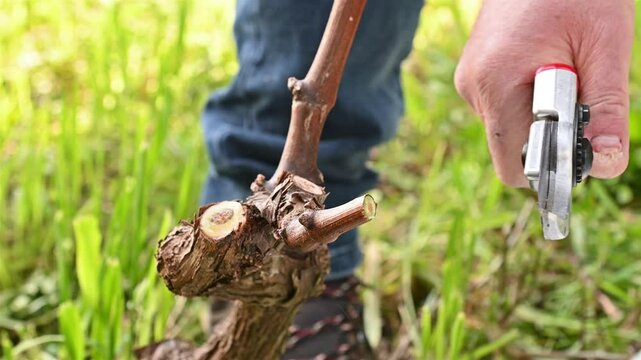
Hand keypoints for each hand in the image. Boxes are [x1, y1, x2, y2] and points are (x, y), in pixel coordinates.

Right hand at [454, 0, 633, 186]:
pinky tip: (542, 66)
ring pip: (507, 128)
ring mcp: (469, 79)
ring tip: (559, 68)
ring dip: (538, 115)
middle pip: (510, 147)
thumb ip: (606, 109)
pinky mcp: (473, 74)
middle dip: (547, 135)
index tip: (580, 142)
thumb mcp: (604, 47)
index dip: (550, 166)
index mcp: (497, 84)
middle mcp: (473, 87)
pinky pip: (501, 107)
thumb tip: (607, 164)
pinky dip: (526, 101)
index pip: (512, 164)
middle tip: (576, 91)